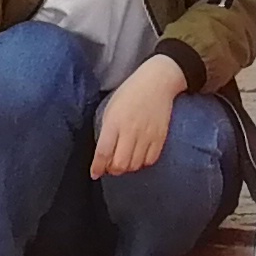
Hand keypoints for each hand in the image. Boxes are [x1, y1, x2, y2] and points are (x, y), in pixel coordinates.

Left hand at [91, 52, 188, 177]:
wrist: (157, 82)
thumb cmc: (130, 93)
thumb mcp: (111, 108)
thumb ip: (107, 130)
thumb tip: (103, 153)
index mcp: (114, 122)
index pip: (103, 152)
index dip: (97, 167)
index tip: (95, 174)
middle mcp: (131, 130)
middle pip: (120, 164)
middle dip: (113, 170)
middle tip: (110, 166)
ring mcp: (147, 135)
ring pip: (135, 165)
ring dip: (127, 167)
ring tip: (124, 160)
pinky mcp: (160, 137)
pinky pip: (150, 160)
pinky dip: (142, 163)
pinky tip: (138, 156)